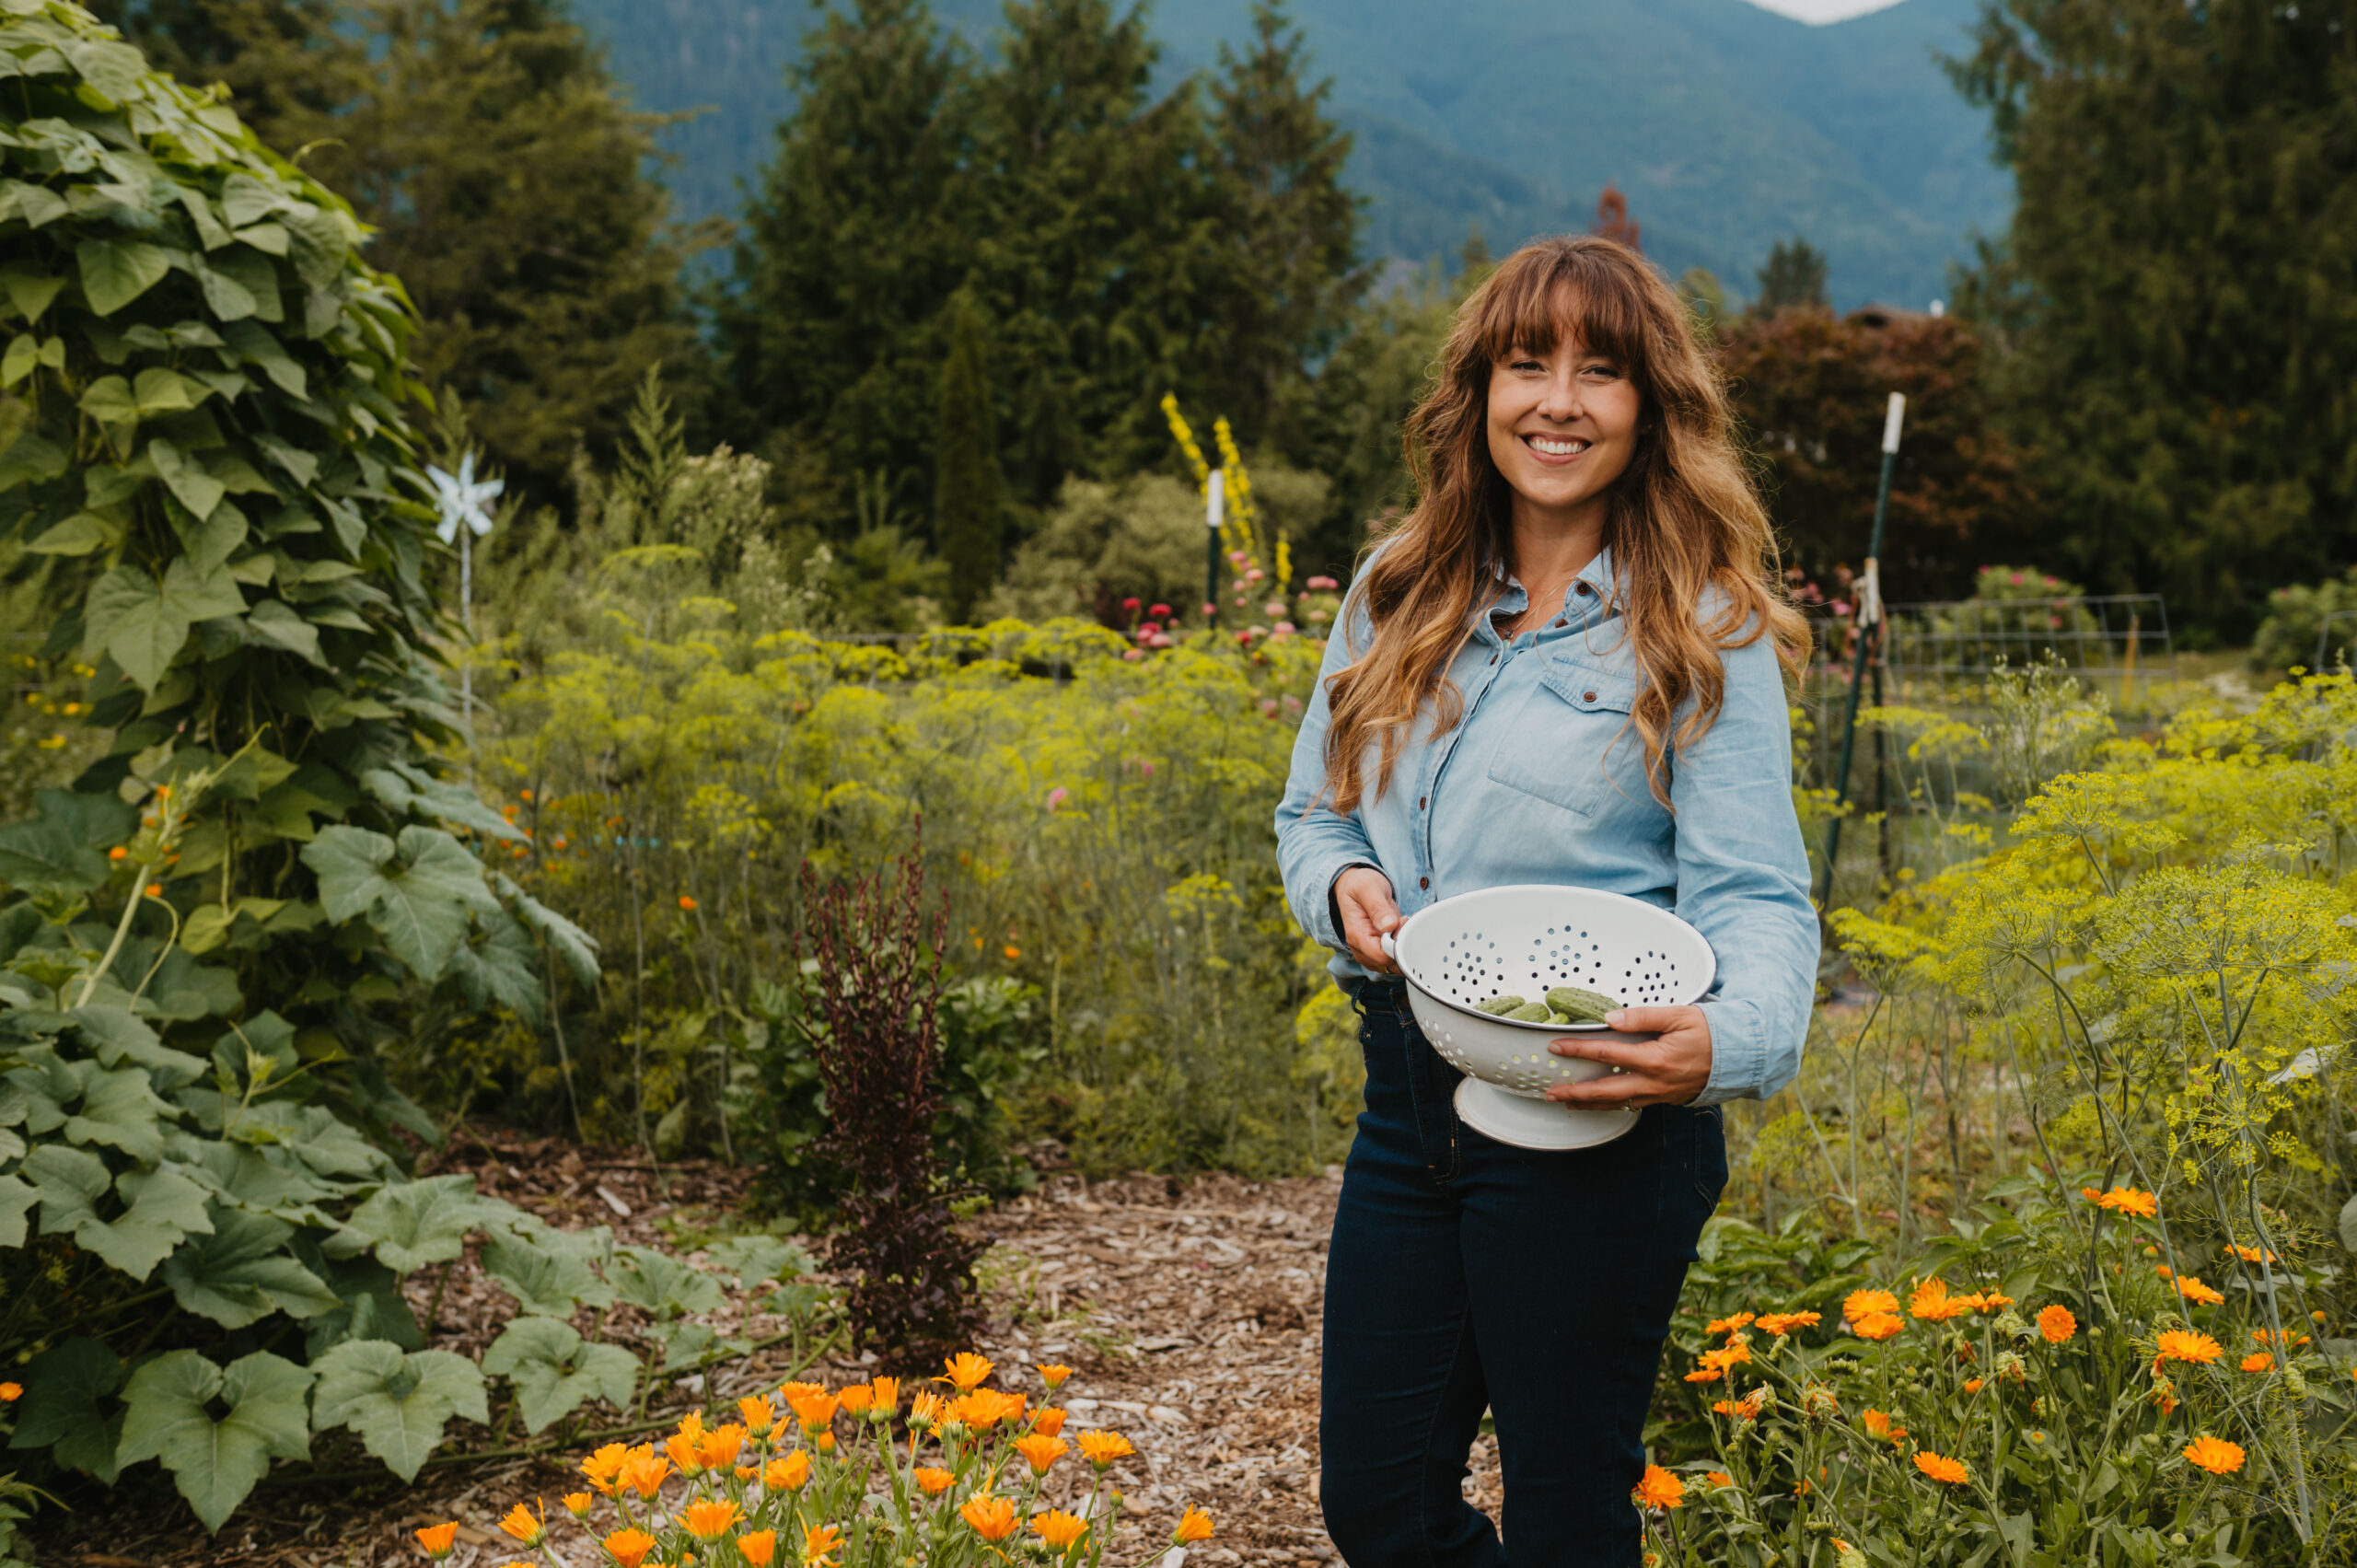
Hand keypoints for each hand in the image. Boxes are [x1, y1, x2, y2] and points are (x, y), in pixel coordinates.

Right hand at [1334, 866, 1402, 974]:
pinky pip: (1394, 957)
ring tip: (1401, 922)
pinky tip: (1400, 929)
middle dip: (1402, 945)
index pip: (1381, 956)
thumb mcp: (1368, 888)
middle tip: (1403, 921)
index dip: (1397, 945)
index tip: (1401, 923)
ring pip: (1393, 964)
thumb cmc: (1359, 885)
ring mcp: (1369, 951)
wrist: (1353, 884)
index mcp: (1356, 935)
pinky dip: (1402, 945)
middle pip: (1389, 963)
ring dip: (1403, 945)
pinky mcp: (1377, 949)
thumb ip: (1378, 907)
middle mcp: (1361, 948)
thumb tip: (1389, 926)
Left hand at [1544, 1004, 1711, 1108]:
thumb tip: (1609, 1019)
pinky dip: (1613, 1105)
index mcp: (1656, 1059)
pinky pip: (1634, 1105)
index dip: (1579, 1050)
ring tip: (1567, 1102)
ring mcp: (1661, 1095)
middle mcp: (1655, 1082)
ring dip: (1590, 1104)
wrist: (1740, 1056)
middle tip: (1550, 1092)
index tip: (1556, 1047)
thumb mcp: (1679, 1015)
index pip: (1608, 1055)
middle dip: (1575, 1092)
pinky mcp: (1667, 1100)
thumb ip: (1642, 1017)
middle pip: (1606, 1091)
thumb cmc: (1710, 1031)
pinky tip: (1599, 1102)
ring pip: (1618, 1103)